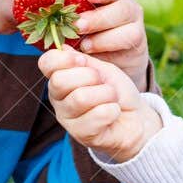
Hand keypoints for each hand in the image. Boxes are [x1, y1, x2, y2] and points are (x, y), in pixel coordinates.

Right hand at [39, 47, 162, 162]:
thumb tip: (63, 47)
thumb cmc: (117, 91)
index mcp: (60, 78)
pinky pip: (98, 115)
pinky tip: (113, 113)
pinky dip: (112, 110)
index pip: (46, 63)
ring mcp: (67, 119)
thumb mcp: (102, 69)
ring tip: (112, 98)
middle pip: (60, 81)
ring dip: (106, 94)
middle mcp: (58, 99)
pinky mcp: (81, 135)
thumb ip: (83, 60)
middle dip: (90, 77)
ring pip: (81, 98)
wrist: (136, 118)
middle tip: (102, 83)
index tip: (83, 61)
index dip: (64, 59)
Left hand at [75, 0, 151, 90]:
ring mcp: (136, 26)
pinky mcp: (138, 45)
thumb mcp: (79, 19)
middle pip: (121, 8)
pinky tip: (92, 53)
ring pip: (127, 30)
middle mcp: (128, 8)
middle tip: (78, 26)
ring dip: (102, 38)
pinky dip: (108, 50)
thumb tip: (46, 6)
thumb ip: (70, 11)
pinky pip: (127, 46)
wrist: (111, 57)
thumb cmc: (87, 32)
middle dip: (98, 18)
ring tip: (84, 45)